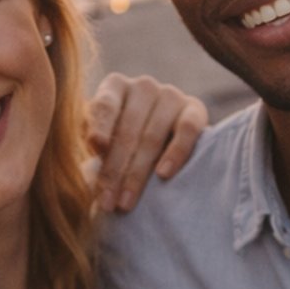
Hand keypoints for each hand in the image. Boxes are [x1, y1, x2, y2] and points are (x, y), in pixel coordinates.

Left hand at [86, 73, 206, 211]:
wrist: (165, 143)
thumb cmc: (122, 144)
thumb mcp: (104, 143)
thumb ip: (96, 147)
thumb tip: (94, 152)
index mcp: (114, 87)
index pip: (105, 106)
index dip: (100, 128)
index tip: (95, 149)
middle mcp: (142, 86)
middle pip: (127, 129)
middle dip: (115, 169)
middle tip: (106, 202)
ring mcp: (170, 95)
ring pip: (152, 136)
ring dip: (137, 173)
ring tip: (126, 201)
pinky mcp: (195, 109)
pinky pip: (186, 130)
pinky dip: (175, 153)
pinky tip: (163, 174)